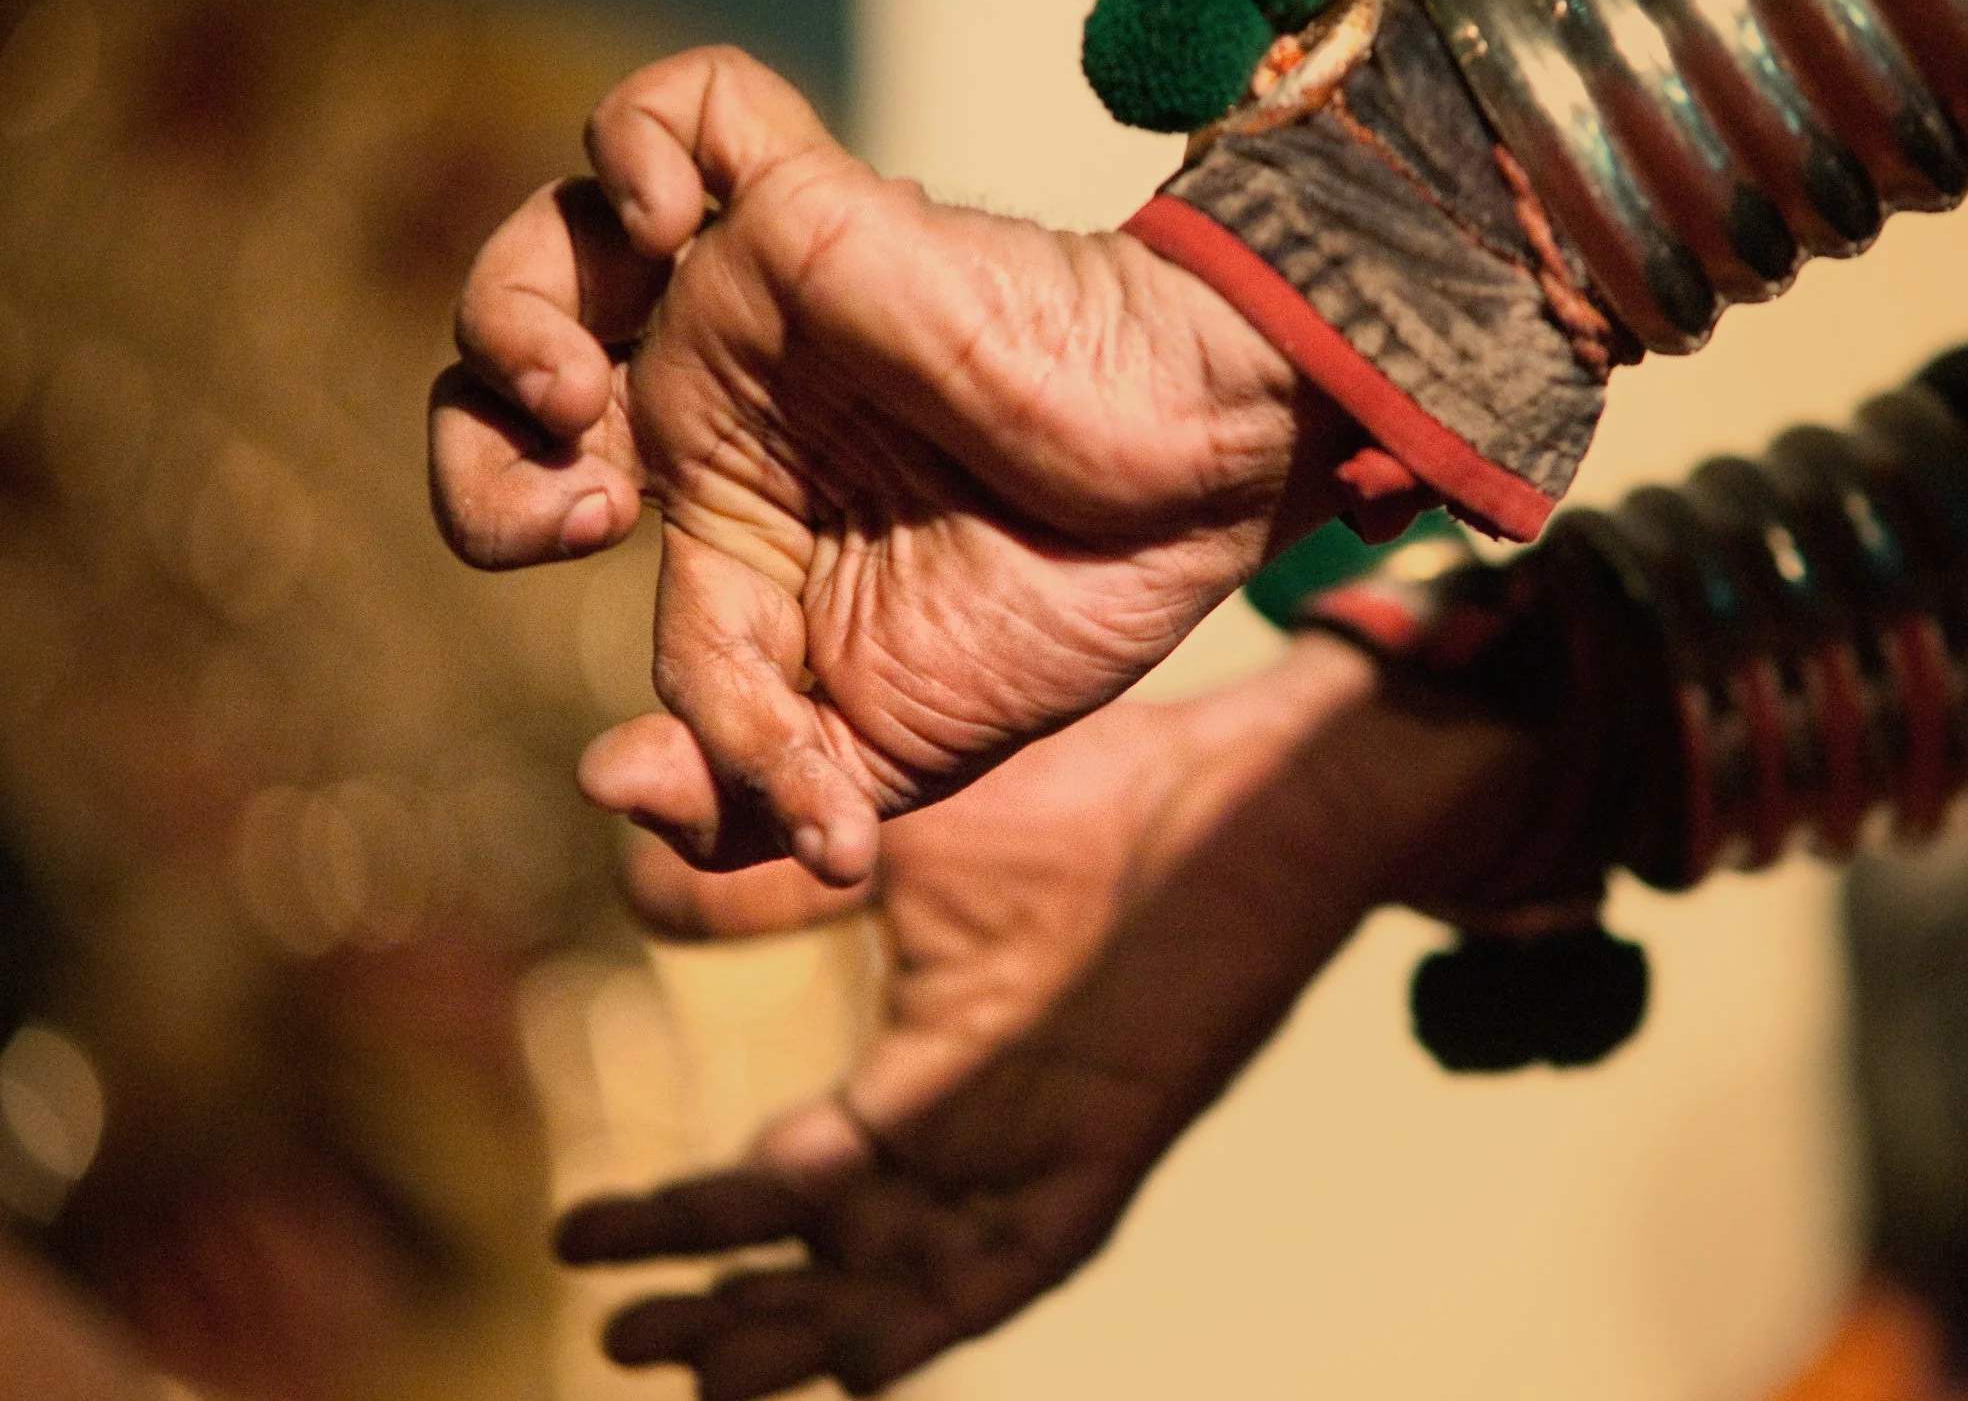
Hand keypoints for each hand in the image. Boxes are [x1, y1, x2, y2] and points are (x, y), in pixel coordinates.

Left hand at [428, 47, 1346, 883]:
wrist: (1197, 493)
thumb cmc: (1064, 607)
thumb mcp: (890, 749)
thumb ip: (751, 790)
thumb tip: (605, 784)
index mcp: (723, 511)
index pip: (545, 526)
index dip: (558, 595)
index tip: (726, 697)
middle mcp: (720, 394)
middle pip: (498, 377)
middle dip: (476, 460)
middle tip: (592, 516)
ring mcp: (760, 295)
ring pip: (558, 232)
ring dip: (506, 314)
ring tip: (572, 394)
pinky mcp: (813, 208)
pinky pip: (687, 107)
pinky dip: (641, 147)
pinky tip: (676, 228)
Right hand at [557, 637, 1530, 1399]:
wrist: (1235, 785)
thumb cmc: (1080, 795)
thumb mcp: (889, 834)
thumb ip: (777, 863)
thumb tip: (627, 849)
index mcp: (919, 1076)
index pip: (781, 1180)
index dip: (678, 1221)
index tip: (571, 1236)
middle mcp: (971, 1137)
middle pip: (828, 1256)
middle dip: (725, 1305)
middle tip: (623, 1342)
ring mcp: (1041, 1151)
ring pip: (909, 1283)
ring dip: (808, 1329)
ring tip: (705, 1370)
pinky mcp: (1112, 1149)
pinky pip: (1021, 1260)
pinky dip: (943, 1310)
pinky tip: (863, 1359)